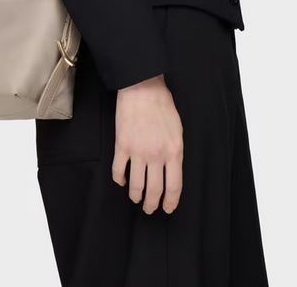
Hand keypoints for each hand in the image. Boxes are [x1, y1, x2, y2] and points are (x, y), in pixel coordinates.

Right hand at [111, 74, 183, 213]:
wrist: (142, 87)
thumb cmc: (162, 105)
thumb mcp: (178, 129)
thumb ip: (175, 151)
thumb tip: (170, 170)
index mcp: (174, 151)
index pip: (174, 186)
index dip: (171, 202)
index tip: (168, 208)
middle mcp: (157, 155)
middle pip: (154, 190)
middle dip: (152, 205)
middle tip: (150, 209)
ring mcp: (138, 151)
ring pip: (136, 185)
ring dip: (136, 197)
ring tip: (136, 199)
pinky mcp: (122, 145)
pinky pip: (119, 171)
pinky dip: (120, 180)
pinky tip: (122, 182)